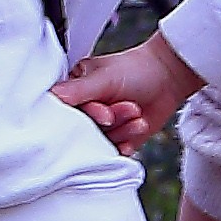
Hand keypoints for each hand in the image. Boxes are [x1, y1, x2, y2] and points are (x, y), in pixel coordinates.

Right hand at [53, 31, 202, 153]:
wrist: (169, 78)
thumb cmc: (136, 69)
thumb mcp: (105, 77)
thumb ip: (79, 90)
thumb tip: (52, 96)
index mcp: (75, 90)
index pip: (66, 110)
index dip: (84, 114)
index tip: (104, 114)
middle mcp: (85, 109)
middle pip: (84, 128)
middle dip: (107, 122)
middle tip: (122, 112)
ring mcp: (102, 125)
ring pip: (100, 140)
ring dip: (120, 131)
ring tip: (137, 115)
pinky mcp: (117, 138)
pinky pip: (113, 150)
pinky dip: (123, 147)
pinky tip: (132, 139)